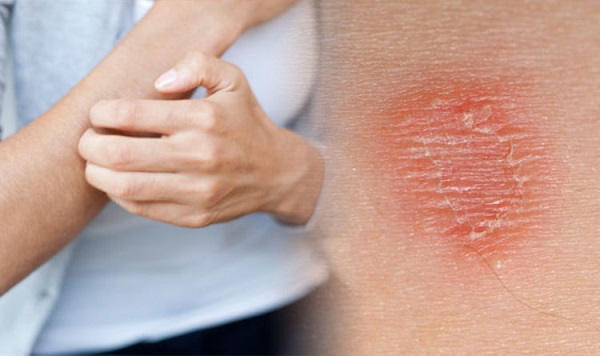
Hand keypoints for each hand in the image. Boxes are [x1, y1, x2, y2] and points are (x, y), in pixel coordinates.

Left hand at [79, 52, 322, 226]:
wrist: (277, 172)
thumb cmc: (246, 123)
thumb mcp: (233, 80)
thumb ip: (197, 65)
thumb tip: (160, 82)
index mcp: (204, 119)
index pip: (132, 114)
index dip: (103, 114)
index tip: (100, 114)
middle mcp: (201, 156)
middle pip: (119, 154)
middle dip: (90, 145)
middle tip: (89, 139)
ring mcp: (198, 190)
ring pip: (125, 186)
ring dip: (97, 173)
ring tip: (97, 162)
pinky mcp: (195, 216)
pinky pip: (141, 208)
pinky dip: (119, 194)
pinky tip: (120, 181)